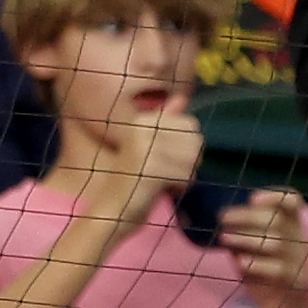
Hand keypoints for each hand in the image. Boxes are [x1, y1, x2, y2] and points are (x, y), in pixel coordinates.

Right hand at [87, 100, 201, 215]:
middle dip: (190, 161)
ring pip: (193, 159)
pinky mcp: (151, 167)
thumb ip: (167, 122)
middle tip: (168, 173)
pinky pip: (186, 175)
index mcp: (142, 119)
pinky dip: (181, 187)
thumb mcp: (150, 146)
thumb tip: (183, 98)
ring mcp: (145, 146)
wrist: (111, 210)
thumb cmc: (135, 180)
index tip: (168, 159)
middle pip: (196, 140)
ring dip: (186, 176)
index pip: (191, 124)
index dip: (188, 147)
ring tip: (164, 181)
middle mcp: (142, 127)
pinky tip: (163, 190)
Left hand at [219, 188, 307, 307]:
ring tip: (224, 238)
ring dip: (246, 238)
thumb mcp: (252, 244)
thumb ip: (241, 228)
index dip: (275, 196)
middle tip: (222, 217)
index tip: (253, 198)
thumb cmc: (262, 270)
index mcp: (291, 226)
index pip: (293, 202)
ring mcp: (298, 262)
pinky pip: (278, 270)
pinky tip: (240, 263)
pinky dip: (256, 264)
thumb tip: (214, 214)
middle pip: (278, 220)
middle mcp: (298, 241)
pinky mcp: (294, 282)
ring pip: (276, 243)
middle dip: (247, 216)